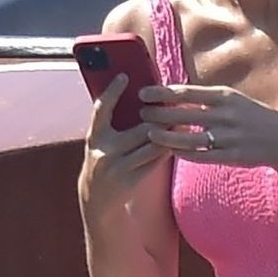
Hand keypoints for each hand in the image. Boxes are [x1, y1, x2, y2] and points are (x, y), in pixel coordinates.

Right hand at [78, 72, 170, 218]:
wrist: (96, 199)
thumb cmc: (105, 161)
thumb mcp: (102, 142)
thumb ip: (115, 123)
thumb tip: (141, 99)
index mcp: (95, 137)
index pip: (101, 109)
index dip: (112, 92)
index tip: (124, 76)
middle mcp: (104, 151)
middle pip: (140, 129)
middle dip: (160, 117)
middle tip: (177, 103)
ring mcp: (117, 168)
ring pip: (152, 145)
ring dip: (170, 133)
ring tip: (182, 121)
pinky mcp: (130, 181)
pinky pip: (155, 162)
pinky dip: (168, 150)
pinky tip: (179, 142)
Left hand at [138, 83, 277, 176]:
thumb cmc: (253, 117)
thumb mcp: (234, 100)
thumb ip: (208, 97)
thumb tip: (177, 92)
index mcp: (225, 96)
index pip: (186, 92)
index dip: (161, 92)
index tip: (143, 93)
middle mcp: (225, 115)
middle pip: (183, 114)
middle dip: (158, 114)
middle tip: (140, 113)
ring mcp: (228, 137)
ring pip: (189, 138)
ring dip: (166, 137)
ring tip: (149, 134)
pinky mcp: (231, 156)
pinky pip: (202, 156)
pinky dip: (184, 153)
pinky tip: (170, 151)